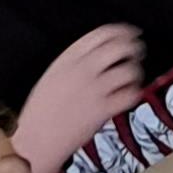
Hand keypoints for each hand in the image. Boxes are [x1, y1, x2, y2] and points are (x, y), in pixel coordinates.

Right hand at [13, 27, 147, 172]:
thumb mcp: (52, 76)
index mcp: (67, 59)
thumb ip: (74, 62)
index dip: (121, 31)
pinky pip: (131, 94)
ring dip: (135, 72)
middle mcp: (82, 70)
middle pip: (120, 46)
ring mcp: (93, 89)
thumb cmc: (40, 112)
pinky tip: (128, 95)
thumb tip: (100, 52)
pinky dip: (134, 93)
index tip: (130, 34)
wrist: (35, 141)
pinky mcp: (103, 109)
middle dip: (134, 47)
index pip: (101, 34)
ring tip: (132, 78)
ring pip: (129, 70)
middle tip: (137, 52)